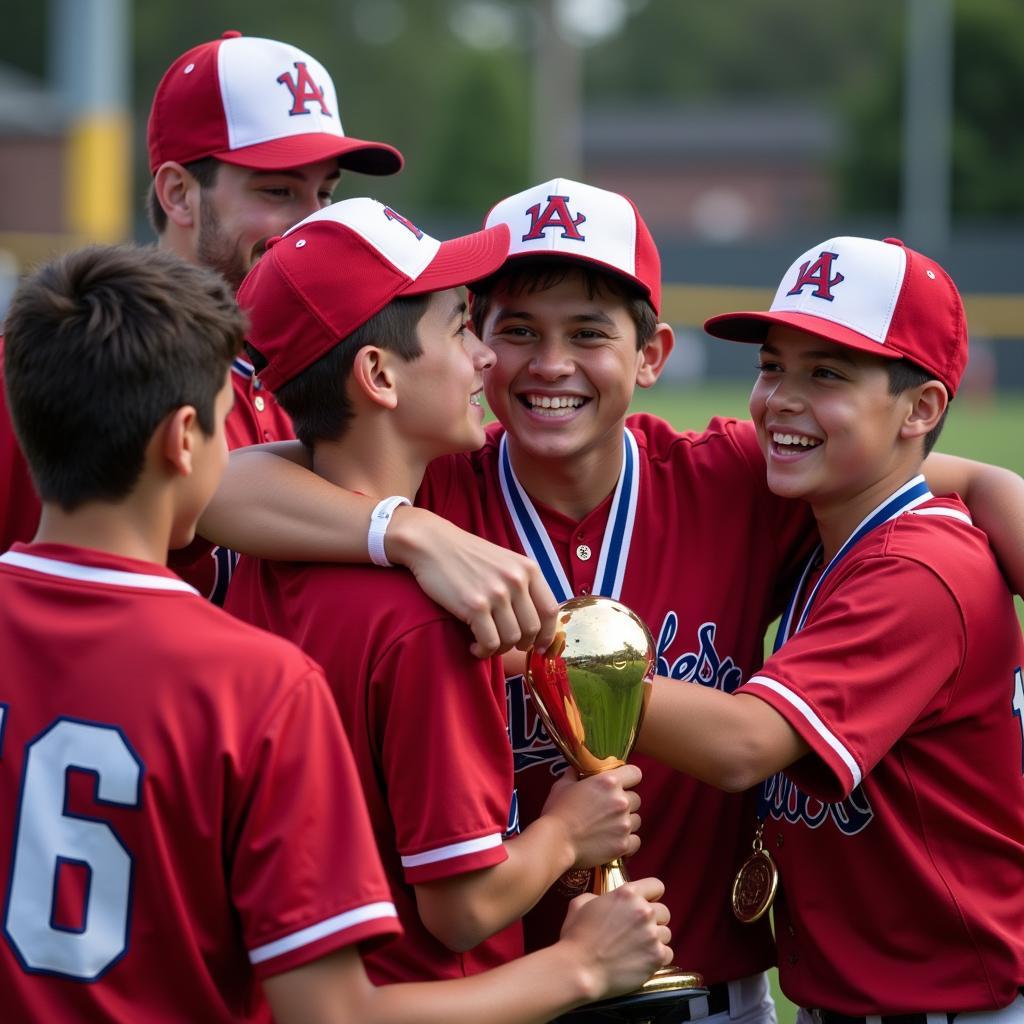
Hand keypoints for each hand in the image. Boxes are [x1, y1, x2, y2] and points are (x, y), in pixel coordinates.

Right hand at [388, 507, 558, 657]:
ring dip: (499, 650)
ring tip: (486, 644)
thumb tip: (537, 624)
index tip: (542, 648)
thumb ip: (523, 585)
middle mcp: (517, 580)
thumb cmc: (467, 556)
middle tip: (506, 645)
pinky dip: (483, 651)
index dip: (549, 635)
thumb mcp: (505, 562)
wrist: (432, 543)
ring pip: (511, 639)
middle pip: (532, 629)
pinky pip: (490, 643)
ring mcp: (496, 593)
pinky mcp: (474, 605)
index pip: (551, 610)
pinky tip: (474, 645)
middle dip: (521, 645)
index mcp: (528, 569)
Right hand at [542, 765, 641, 868]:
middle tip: (609, 809)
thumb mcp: (563, 785)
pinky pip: (635, 841)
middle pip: (636, 798)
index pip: (635, 773)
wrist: (555, 841)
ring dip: (626, 822)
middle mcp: (621, 801)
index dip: (629, 777)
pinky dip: (627, 841)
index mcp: (609, 782)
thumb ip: (575, 774)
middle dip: (625, 802)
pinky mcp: (623, 844)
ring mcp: (624, 824)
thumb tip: (578, 770)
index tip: (621, 783)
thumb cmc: (557, 811)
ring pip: (637, 820)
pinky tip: (614, 841)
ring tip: (610, 827)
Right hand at [559, 878, 671, 1000]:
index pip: (656, 886)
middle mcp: (644, 911)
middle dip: (653, 920)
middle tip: (638, 931)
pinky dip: (657, 957)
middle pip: (664, 912)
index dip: (651, 895)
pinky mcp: (656, 957)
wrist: (579, 969)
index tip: (645, 904)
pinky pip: (668, 953)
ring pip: (666, 933)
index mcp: (627, 894)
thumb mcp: (581, 903)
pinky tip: (642, 960)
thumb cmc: (577, 936)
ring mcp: (652, 935)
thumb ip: (599, 896)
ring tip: (639, 947)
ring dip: (655, 939)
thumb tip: (607, 901)